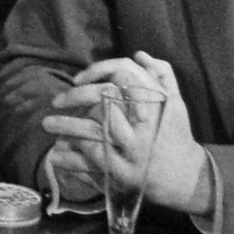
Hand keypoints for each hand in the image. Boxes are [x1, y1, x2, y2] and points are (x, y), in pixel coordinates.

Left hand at [43, 54, 211, 213]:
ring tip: (46, 123)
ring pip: (92, 133)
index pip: (124, 74)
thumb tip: (139, 55)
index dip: (98, 70)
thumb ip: (161, 77)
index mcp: (156, 105)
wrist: (187, 179)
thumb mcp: (175, 105)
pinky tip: (55, 153)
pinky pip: (90, 161)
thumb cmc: (175, 136)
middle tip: (55, 100)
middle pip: (103, 103)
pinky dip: (70, 157)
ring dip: (66, 127)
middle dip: (75, 97)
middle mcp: (144, 127)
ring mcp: (133, 152)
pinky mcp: (123, 174)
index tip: (78, 78)